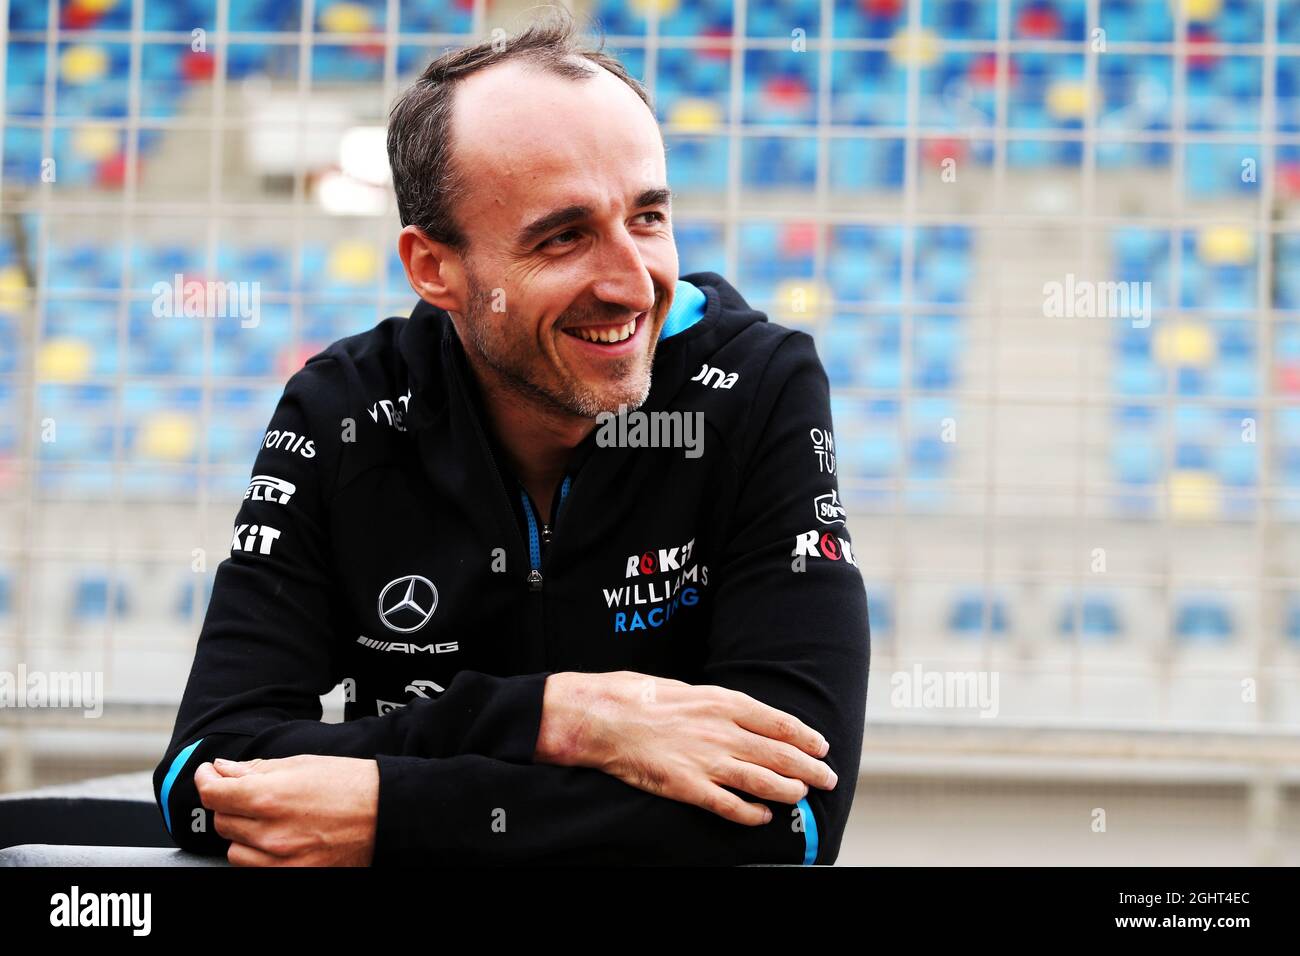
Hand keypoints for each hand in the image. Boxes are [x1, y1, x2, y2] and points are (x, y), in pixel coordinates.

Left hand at [193, 754, 378, 865]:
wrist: (388, 814)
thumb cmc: (352, 785)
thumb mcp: (302, 764)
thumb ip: (257, 769)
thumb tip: (224, 770)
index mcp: (270, 796)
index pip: (213, 793)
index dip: (205, 780)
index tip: (208, 775)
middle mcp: (270, 832)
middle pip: (222, 821)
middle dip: (229, 804)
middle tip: (247, 793)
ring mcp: (280, 860)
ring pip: (233, 850)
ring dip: (242, 833)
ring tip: (269, 819)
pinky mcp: (292, 875)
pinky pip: (253, 869)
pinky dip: (257, 855)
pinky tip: (276, 839)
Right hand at [535, 670, 836, 825]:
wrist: (603, 717)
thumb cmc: (637, 695)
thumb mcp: (685, 687)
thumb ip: (715, 704)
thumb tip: (736, 714)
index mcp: (722, 702)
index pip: (778, 722)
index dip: (805, 737)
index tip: (820, 746)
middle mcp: (722, 731)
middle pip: (779, 753)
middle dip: (809, 769)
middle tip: (827, 778)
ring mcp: (706, 761)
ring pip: (762, 781)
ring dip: (788, 791)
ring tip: (802, 797)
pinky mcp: (688, 787)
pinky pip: (729, 805)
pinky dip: (751, 813)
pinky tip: (763, 816)